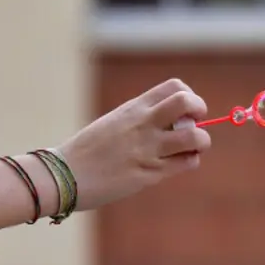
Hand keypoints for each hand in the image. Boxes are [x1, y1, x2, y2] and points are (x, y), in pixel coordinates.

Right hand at [56, 78, 211, 211]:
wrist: (64, 176)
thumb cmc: (84, 153)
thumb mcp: (112, 125)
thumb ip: (138, 121)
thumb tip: (164, 125)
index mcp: (133, 109)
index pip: (175, 88)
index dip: (188, 97)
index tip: (183, 112)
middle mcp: (143, 124)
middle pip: (188, 102)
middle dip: (199, 111)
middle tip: (193, 125)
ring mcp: (148, 149)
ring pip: (195, 137)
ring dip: (201, 142)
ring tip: (189, 149)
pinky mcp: (149, 173)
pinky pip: (185, 163)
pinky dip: (189, 161)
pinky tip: (178, 164)